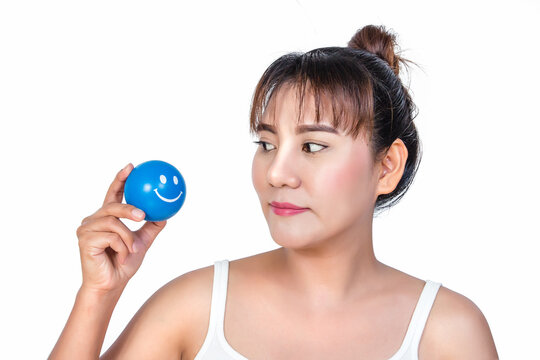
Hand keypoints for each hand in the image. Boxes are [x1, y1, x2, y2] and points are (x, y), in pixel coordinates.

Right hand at [76, 163, 166, 292]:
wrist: (111, 284)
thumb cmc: (123, 264)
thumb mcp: (142, 242)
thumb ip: (151, 227)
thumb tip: (166, 213)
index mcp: (106, 218)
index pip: (113, 194)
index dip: (121, 179)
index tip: (131, 166)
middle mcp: (93, 220)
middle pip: (112, 205)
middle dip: (128, 208)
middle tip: (142, 214)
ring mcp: (87, 229)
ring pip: (114, 222)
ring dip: (128, 238)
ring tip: (133, 249)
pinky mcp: (84, 239)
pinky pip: (111, 236)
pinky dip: (122, 247)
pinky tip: (122, 257)